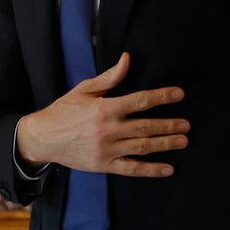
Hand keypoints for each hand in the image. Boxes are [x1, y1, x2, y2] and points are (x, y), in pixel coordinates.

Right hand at [14, 53, 187, 175]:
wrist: (42, 138)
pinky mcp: (104, 165)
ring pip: (143, 147)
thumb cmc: (63, 111)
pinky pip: (132, 169)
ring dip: (165, 144)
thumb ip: (109, 78)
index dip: (162, 97)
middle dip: (169, 125)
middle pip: (146, 126)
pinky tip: (168, 169)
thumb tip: (127, 59)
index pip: (140, 101)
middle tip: (187, 124)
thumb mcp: (84, 89)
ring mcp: (107, 149)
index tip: (179, 95)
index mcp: (105, 108)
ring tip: (183, 141)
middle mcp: (108, 129)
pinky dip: (151, 170)